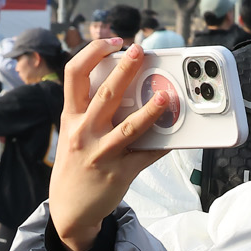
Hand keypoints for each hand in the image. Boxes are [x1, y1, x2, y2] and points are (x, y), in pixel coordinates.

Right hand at [48, 39, 171, 250]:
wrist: (70, 208)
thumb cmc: (76, 163)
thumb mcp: (73, 133)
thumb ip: (91, 111)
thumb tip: (126, 85)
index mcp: (70, 117)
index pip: (74, 74)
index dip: (91, 52)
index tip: (113, 41)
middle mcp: (83, 131)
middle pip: (105, 93)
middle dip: (124, 69)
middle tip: (141, 51)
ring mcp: (101, 152)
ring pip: (129, 126)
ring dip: (151, 110)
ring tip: (167, 96)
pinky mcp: (120, 172)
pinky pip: (147, 155)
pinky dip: (164, 144)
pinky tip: (179, 135)